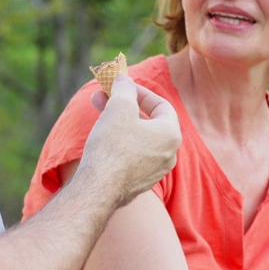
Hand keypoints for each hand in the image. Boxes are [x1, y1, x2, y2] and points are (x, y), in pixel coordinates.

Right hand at [81, 75, 180, 204]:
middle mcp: (169, 155)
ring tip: (98, 114)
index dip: (141, 92)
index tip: (122, 85)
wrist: (99, 189)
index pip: (162, 105)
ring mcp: (154, 172)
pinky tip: (100, 141)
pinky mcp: (138, 184)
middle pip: (148, 122)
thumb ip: (124, 89)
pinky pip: (131, 158)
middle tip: (103, 97)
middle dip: (124, 106)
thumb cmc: (112, 145)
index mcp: (171, 135)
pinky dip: (119, 144)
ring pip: (138, 140)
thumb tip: (125, 80)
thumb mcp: (118, 107)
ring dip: (120, 124)